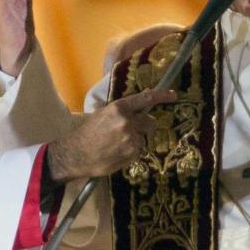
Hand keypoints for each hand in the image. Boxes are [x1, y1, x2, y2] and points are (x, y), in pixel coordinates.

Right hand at [46, 88, 176, 181]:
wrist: (75, 154)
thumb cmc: (87, 133)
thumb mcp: (103, 115)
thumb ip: (122, 111)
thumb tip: (141, 105)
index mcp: (119, 108)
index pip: (145, 99)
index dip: (161, 96)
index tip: (173, 95)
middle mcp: (127, 121)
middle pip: (150, 123)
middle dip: (145, 127)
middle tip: (130, 132)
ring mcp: (131, 138)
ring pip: (143, 138)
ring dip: (134, 141)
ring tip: (115, 145)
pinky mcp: (132, 153)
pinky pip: (138, 151)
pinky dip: (131, 153)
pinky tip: (116, 153)